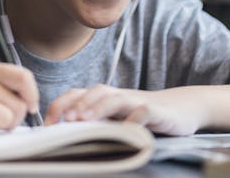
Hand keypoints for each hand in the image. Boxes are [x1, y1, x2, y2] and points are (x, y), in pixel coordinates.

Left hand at [44, 84, 202, 135]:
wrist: (180, 109)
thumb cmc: (141, 117)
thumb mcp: (114, 119)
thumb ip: (93, 123)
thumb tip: (60, 137)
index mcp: (104, 98)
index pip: (77, 94)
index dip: (61, 105)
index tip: (48, 124)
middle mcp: (118, 96)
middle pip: (94, 92)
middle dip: (77, 104)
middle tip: (64, 119)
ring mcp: (136, 101)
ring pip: (115, 98)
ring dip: (98, 106)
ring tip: (85, 118)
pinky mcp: (155, 112)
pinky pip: (143, 112)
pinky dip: (134, 119)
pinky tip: (125, 130)